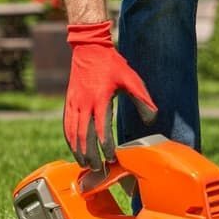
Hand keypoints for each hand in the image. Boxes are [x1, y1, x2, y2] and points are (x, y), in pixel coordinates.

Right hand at [64, 21, 157, 170]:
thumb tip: (152, 120)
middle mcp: (84, 103)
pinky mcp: (68, 102)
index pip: (102, 129)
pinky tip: (75, 149)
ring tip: (86, 164)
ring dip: (78, 151)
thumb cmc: (113, 65)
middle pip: (85, 136)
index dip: (105, 146)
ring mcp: (74, 103)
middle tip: (98, 169)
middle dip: (91, 155)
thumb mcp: (132, 80)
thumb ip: (143, 100)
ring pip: (73, 133)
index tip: (111, 158)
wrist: (89, 49)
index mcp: (100, 99)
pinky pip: (67, 125)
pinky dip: (70, 140)